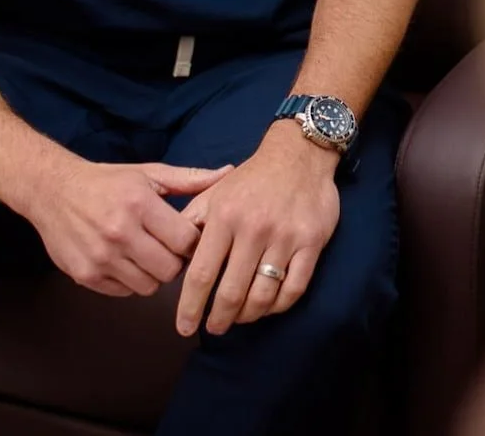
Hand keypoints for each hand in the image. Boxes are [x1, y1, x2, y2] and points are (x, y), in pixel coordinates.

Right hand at [21, 158, 228, 297]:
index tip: (186, 237)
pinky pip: (124, 292)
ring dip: (153, 274)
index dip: (192, 243)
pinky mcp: (85, 275)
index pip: (186, 242)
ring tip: (146, 254)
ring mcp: (100, 257)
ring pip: (149, 287)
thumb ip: (189, 179)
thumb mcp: (148, 173)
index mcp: (139, 204)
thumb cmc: (106, 182)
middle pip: (170, 270)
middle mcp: (119, 232)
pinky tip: (125, 261)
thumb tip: (228, 173)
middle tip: (167, 249)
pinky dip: (130, 281)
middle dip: (175, 262)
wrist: (53, 191)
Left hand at [174, 121, 340, 336]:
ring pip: (263, 295)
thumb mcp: (214, 192)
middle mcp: (254, 228)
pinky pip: (294, 288)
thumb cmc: (251, 179)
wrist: (298, 155)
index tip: (184, 326)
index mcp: (225, 216)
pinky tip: (267, 307)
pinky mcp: (311, 242)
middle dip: (219, 318)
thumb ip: (191, 223)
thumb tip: (173, 258)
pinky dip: (278, 306)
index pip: (201, 273)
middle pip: (232, 291)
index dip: (190, 306)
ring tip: (239, 318)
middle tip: (214, 328)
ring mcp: (286, 237)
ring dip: (247, 315)